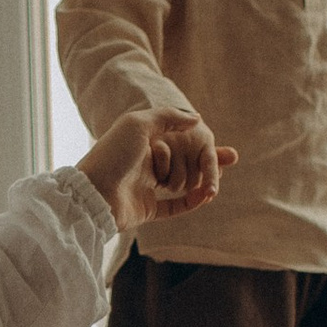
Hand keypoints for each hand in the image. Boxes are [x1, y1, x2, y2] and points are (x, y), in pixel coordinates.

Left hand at [79, 110, 234, 238]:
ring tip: (216, 182)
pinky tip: (206, 195)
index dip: (201, 140)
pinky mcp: (146, 209)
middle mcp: (144, 163)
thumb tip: (196, 119)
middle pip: (183, 162)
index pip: (178, 139)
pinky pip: (174, 207)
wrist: (93, 192)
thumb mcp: (138, 123)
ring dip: (200, 182)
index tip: (221, 140)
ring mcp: (144, 187)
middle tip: (233, 159)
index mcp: (141, 142)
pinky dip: (191, 202)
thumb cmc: (113, 154)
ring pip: (181, 184)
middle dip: (209, 161)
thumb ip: (168, 117)